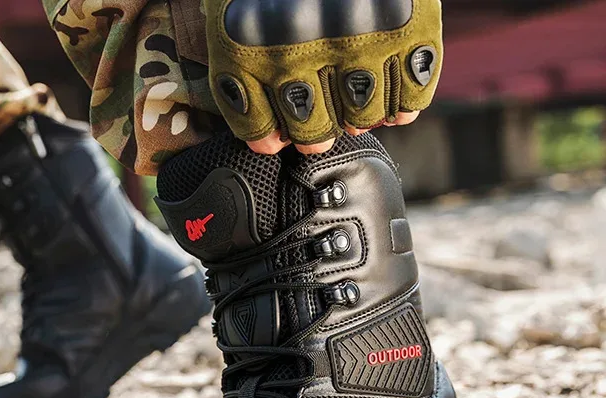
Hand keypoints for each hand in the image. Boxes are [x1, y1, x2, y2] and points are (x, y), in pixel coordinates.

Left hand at [204, 0, 442, 153]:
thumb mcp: (232, 3)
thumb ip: (239, 59)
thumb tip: (261, 130)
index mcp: (247, 43)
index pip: (260, 129)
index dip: (270, 135)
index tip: (276, 133)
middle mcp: (299, 49)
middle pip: (313, 130)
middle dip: (315, 130)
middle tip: (321, 120)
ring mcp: (357, 39)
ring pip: (362, 118)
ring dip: (360, 116)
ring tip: (356, 99)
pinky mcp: (409, 25)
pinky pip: (413, 92)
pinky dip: (406, 102)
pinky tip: (396, 97)